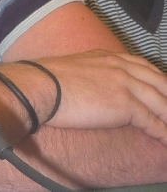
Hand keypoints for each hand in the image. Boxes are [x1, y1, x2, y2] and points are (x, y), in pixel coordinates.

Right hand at [39, 49, 166, 142]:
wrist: (42, 85)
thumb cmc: (49, 80)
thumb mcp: (75, 68)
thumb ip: (91, 73)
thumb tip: (92, 87)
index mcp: (107, 56)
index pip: (142, 65)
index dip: (157, 79)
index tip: (163, 88)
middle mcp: (119, 66)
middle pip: (158, 81)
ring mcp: (124, 83)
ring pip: (160, 101)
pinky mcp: (124, 104)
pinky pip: (152, 121)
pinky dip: (163, 132)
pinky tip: (166, 140)